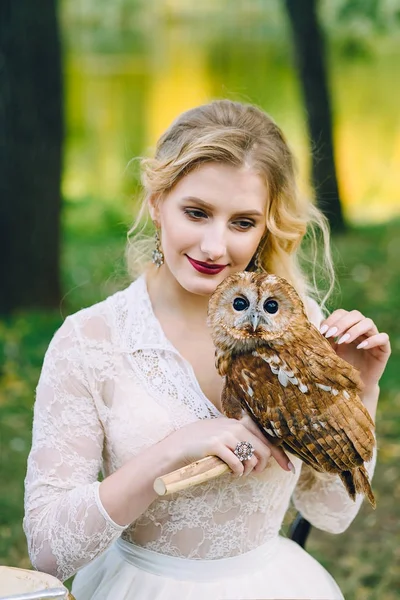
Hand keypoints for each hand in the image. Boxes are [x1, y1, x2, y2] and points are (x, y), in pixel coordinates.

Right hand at [165, 414, 293, 476]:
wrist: (179, 445)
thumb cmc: (203, 443)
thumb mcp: (223, 434)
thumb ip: (241, 439)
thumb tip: (262, 454)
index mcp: (239, 423)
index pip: (267, 439)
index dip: (281, 456)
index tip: (290, 469)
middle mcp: (235, 426)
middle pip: (263, 451)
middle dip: (261, 466)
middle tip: (253, 473)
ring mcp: (226, 435)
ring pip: (251, 458)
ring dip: (248, 470)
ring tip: (240, 473)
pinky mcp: (216, 445)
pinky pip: (237, 463)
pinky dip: (238, 472)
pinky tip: (232, 473)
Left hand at [320, 309, 390, 392]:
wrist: (353, 385)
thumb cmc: (340, 367)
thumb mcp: (330, 352)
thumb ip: (326, 340)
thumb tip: (318, 326)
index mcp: (347, 327)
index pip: (342, 313)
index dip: (332, 319)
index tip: (323, 331)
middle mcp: (361, 329)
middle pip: (355, 314)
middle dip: (342, 323)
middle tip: (332, 334)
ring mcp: (373, 337)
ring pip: (368, 323)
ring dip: (354, 329)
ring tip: (343, 341)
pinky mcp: (383, 349)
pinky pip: (383, 338)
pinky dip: (372, 340)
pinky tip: (361, 347)